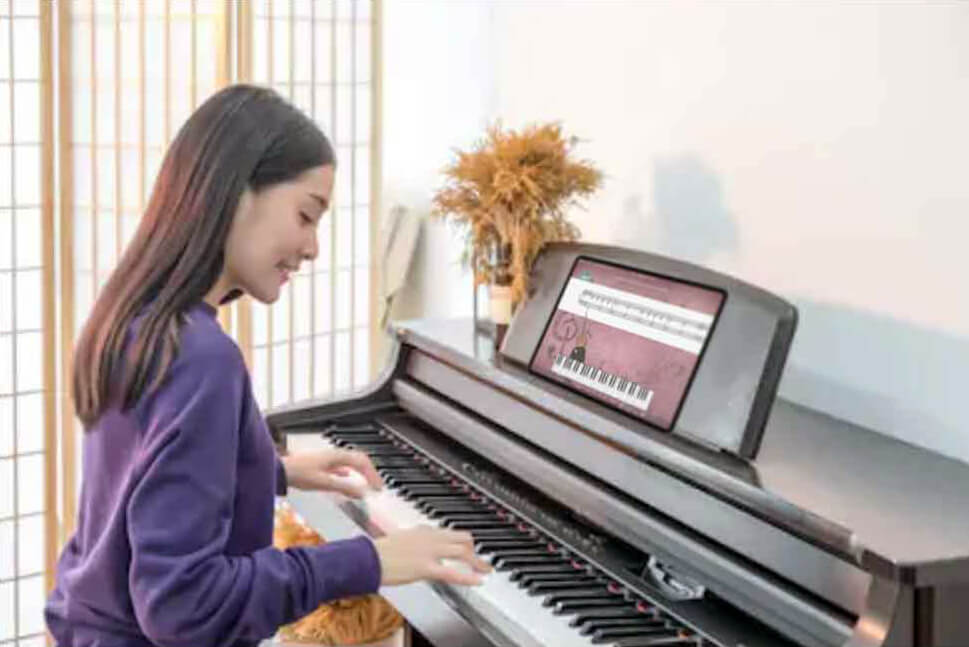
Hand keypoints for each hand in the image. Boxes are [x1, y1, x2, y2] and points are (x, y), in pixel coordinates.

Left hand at [280, 448, 382, 497]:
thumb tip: (362, 493)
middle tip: (377, 485)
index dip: (373, 475)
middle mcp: (334, 454)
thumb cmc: (299, 474)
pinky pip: (340, 465)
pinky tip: (346, 476)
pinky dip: (349, 472)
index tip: (378, 488)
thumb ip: (344, 488)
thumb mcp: (324, 483)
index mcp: (337, 456)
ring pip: (350, 461)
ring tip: (366, 482)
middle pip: (359, 459)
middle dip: (370, 472)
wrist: (280, 470)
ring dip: (360, 471)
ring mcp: (328, 458)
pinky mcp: (321, 463)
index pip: (362, 462)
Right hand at [373, 526, 491, 586]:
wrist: (367, 558)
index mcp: (422, 531)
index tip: (466, 544)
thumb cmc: (376, 552)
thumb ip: (411, 541)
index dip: (460, 540)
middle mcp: (429, 538)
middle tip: (479, 558)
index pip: (447, 531)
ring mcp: (429, 552)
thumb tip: (413, 546)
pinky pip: (453, 572)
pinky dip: (468, 577)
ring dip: (476, 561)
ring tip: (485, 569)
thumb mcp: (398, 540)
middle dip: (473, 548)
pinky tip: (478, 580)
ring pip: (462, 553)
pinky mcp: (426, 568)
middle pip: (461, 539)